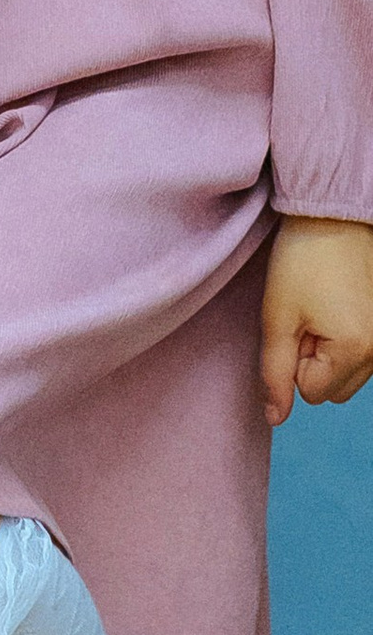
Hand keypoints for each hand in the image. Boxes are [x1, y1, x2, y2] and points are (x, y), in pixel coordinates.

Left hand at [260, 214, 372, 422]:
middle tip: (304, 317)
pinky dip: (343, 342)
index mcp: (357, 351)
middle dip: (311, 362)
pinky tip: (335, 308)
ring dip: (327, 353)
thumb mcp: (277, 317)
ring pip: (347, 376)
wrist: (334, 216)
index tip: (294, 323)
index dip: (292, 361)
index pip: (311, 393)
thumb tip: (274, 418)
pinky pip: (361, 356)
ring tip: (319, 309)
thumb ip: (274, 373)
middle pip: (332, 391)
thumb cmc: (302, 261)